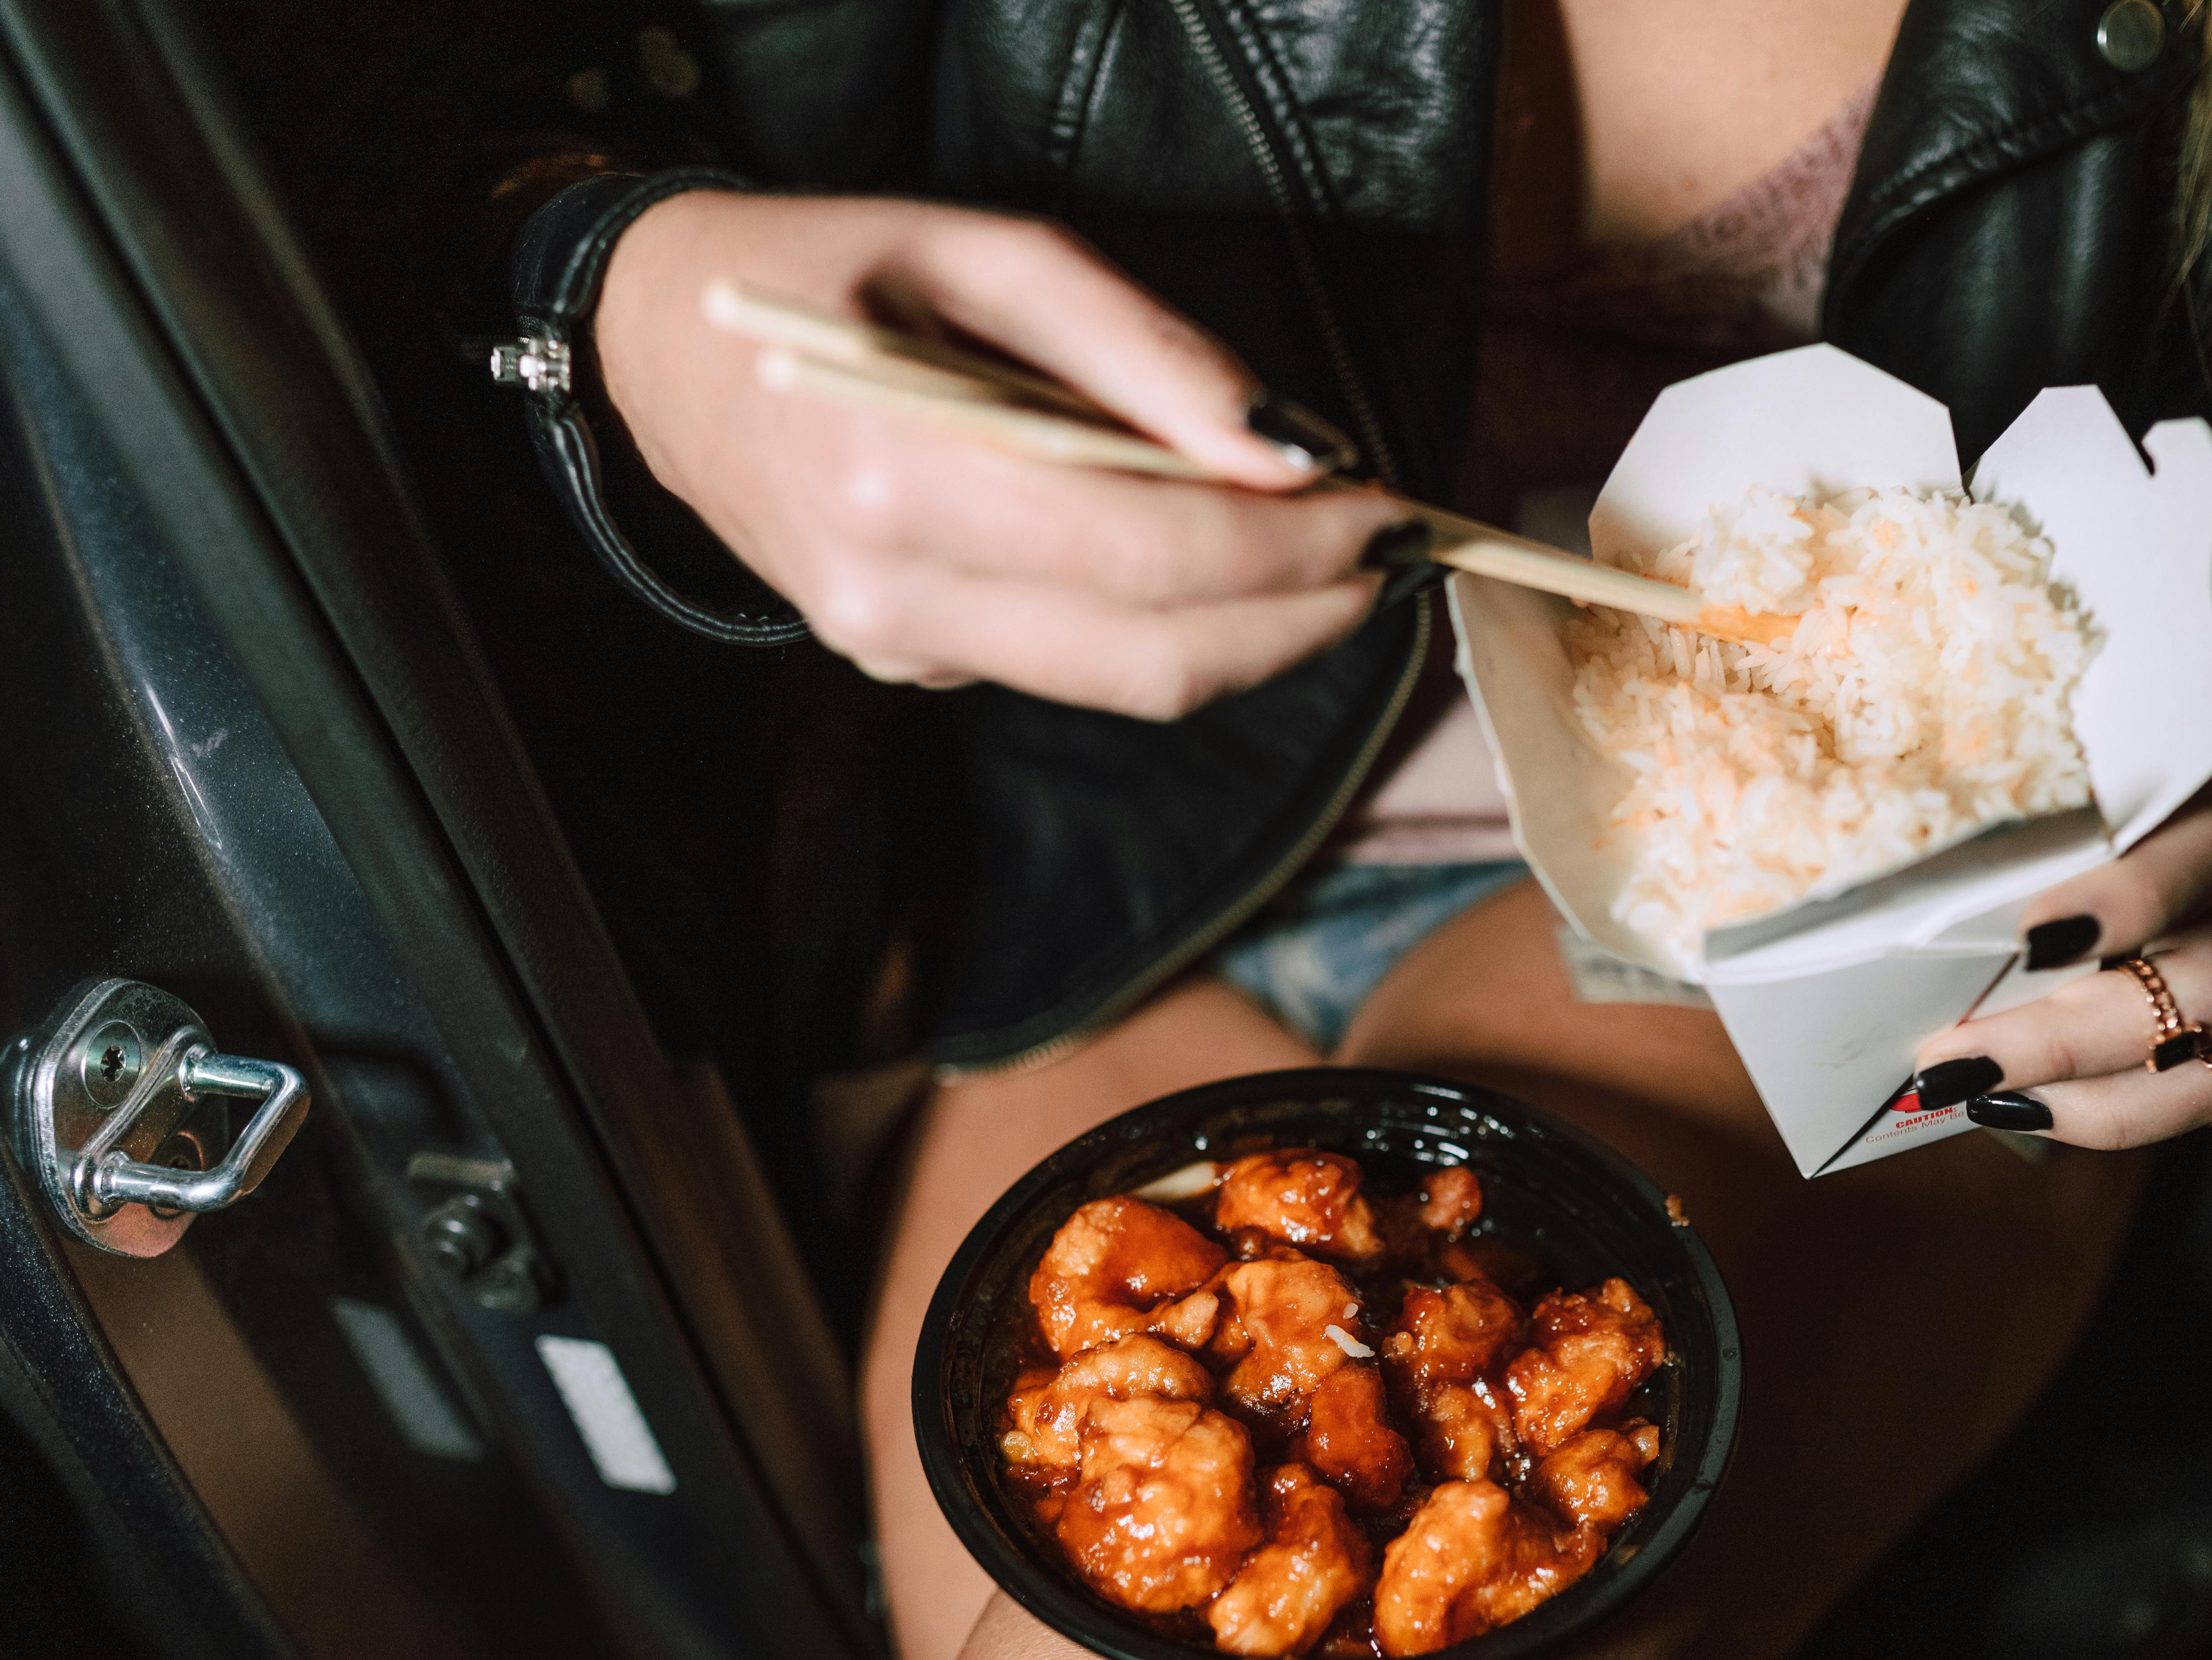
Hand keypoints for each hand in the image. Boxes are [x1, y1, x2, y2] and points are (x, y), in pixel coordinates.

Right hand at [591, 191, 1405, 715]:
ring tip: (1326, 561)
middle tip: (1384, 553)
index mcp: (899, 474)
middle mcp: (893, 592)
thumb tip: (1285, 443)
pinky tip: (1208, 564)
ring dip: (1253, 636)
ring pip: (1127, 685)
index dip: (1287, 545)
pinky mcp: (907, 666)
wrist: (659, 350)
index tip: (1376, 503)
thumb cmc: (832, 273)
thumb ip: (1144, 354)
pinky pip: (1072, 670)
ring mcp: (895, 647)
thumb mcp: (988, 254)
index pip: (1147, 550)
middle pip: (1155, 655)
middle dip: (1298, 617)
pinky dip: (1168, 627)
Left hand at [1908, 552, 2211, 1146]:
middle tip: (1946, 1056)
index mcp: (2207, 790)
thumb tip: (1826, 771)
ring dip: (2095, 1095)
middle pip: (2197, 979)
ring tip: (1979, 1101)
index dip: (2122, 905)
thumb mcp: (2063, 704)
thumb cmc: (2108, 709)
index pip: (2190, 857)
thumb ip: (1990, 744)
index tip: (2028, 939)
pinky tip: (2032, 1116)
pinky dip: (2127, 1116)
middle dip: (2065, 1034)